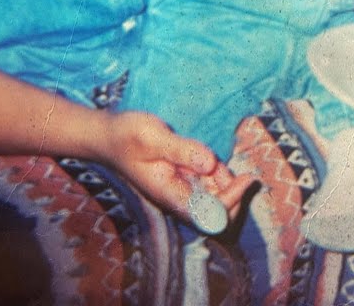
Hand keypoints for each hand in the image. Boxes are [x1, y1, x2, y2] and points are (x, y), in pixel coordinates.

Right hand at [100, 111, 255, 223]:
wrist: (108, 136)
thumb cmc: (126, 135)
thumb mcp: (151, 136)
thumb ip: (181, 149)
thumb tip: (210, 163)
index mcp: (169, 194)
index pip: (208, 215)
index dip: (230, 201)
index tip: (244, 179)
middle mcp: (177, 197)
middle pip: (215, 217)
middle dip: (234, 199)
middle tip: (245, 175)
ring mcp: (180, 189)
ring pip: (214, 201)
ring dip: (227, 187)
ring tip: (227, 164)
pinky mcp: (181, 179)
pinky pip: (206, 186)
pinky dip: (218, 178)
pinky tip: (215, 162)